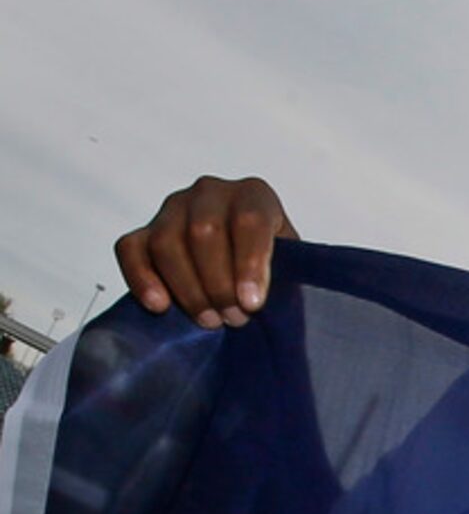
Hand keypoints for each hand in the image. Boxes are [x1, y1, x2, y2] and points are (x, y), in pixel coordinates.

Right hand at [114, 176, 299, 329]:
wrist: (248, 273)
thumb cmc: (276, 271)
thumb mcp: (292, 269)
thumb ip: (285, 276)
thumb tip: (259, 299)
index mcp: (254, 195)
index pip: (249, 221)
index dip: (250, 264)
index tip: (252, 304)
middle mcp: (210, 193)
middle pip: (203, 232)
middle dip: (218, 283)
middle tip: (234, 319)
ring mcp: (172, 208)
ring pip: (167, 243)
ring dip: (188, 289)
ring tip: (210, 320)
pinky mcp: (144, 231)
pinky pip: (130, 249)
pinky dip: (141, 278)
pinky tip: (159, 306)